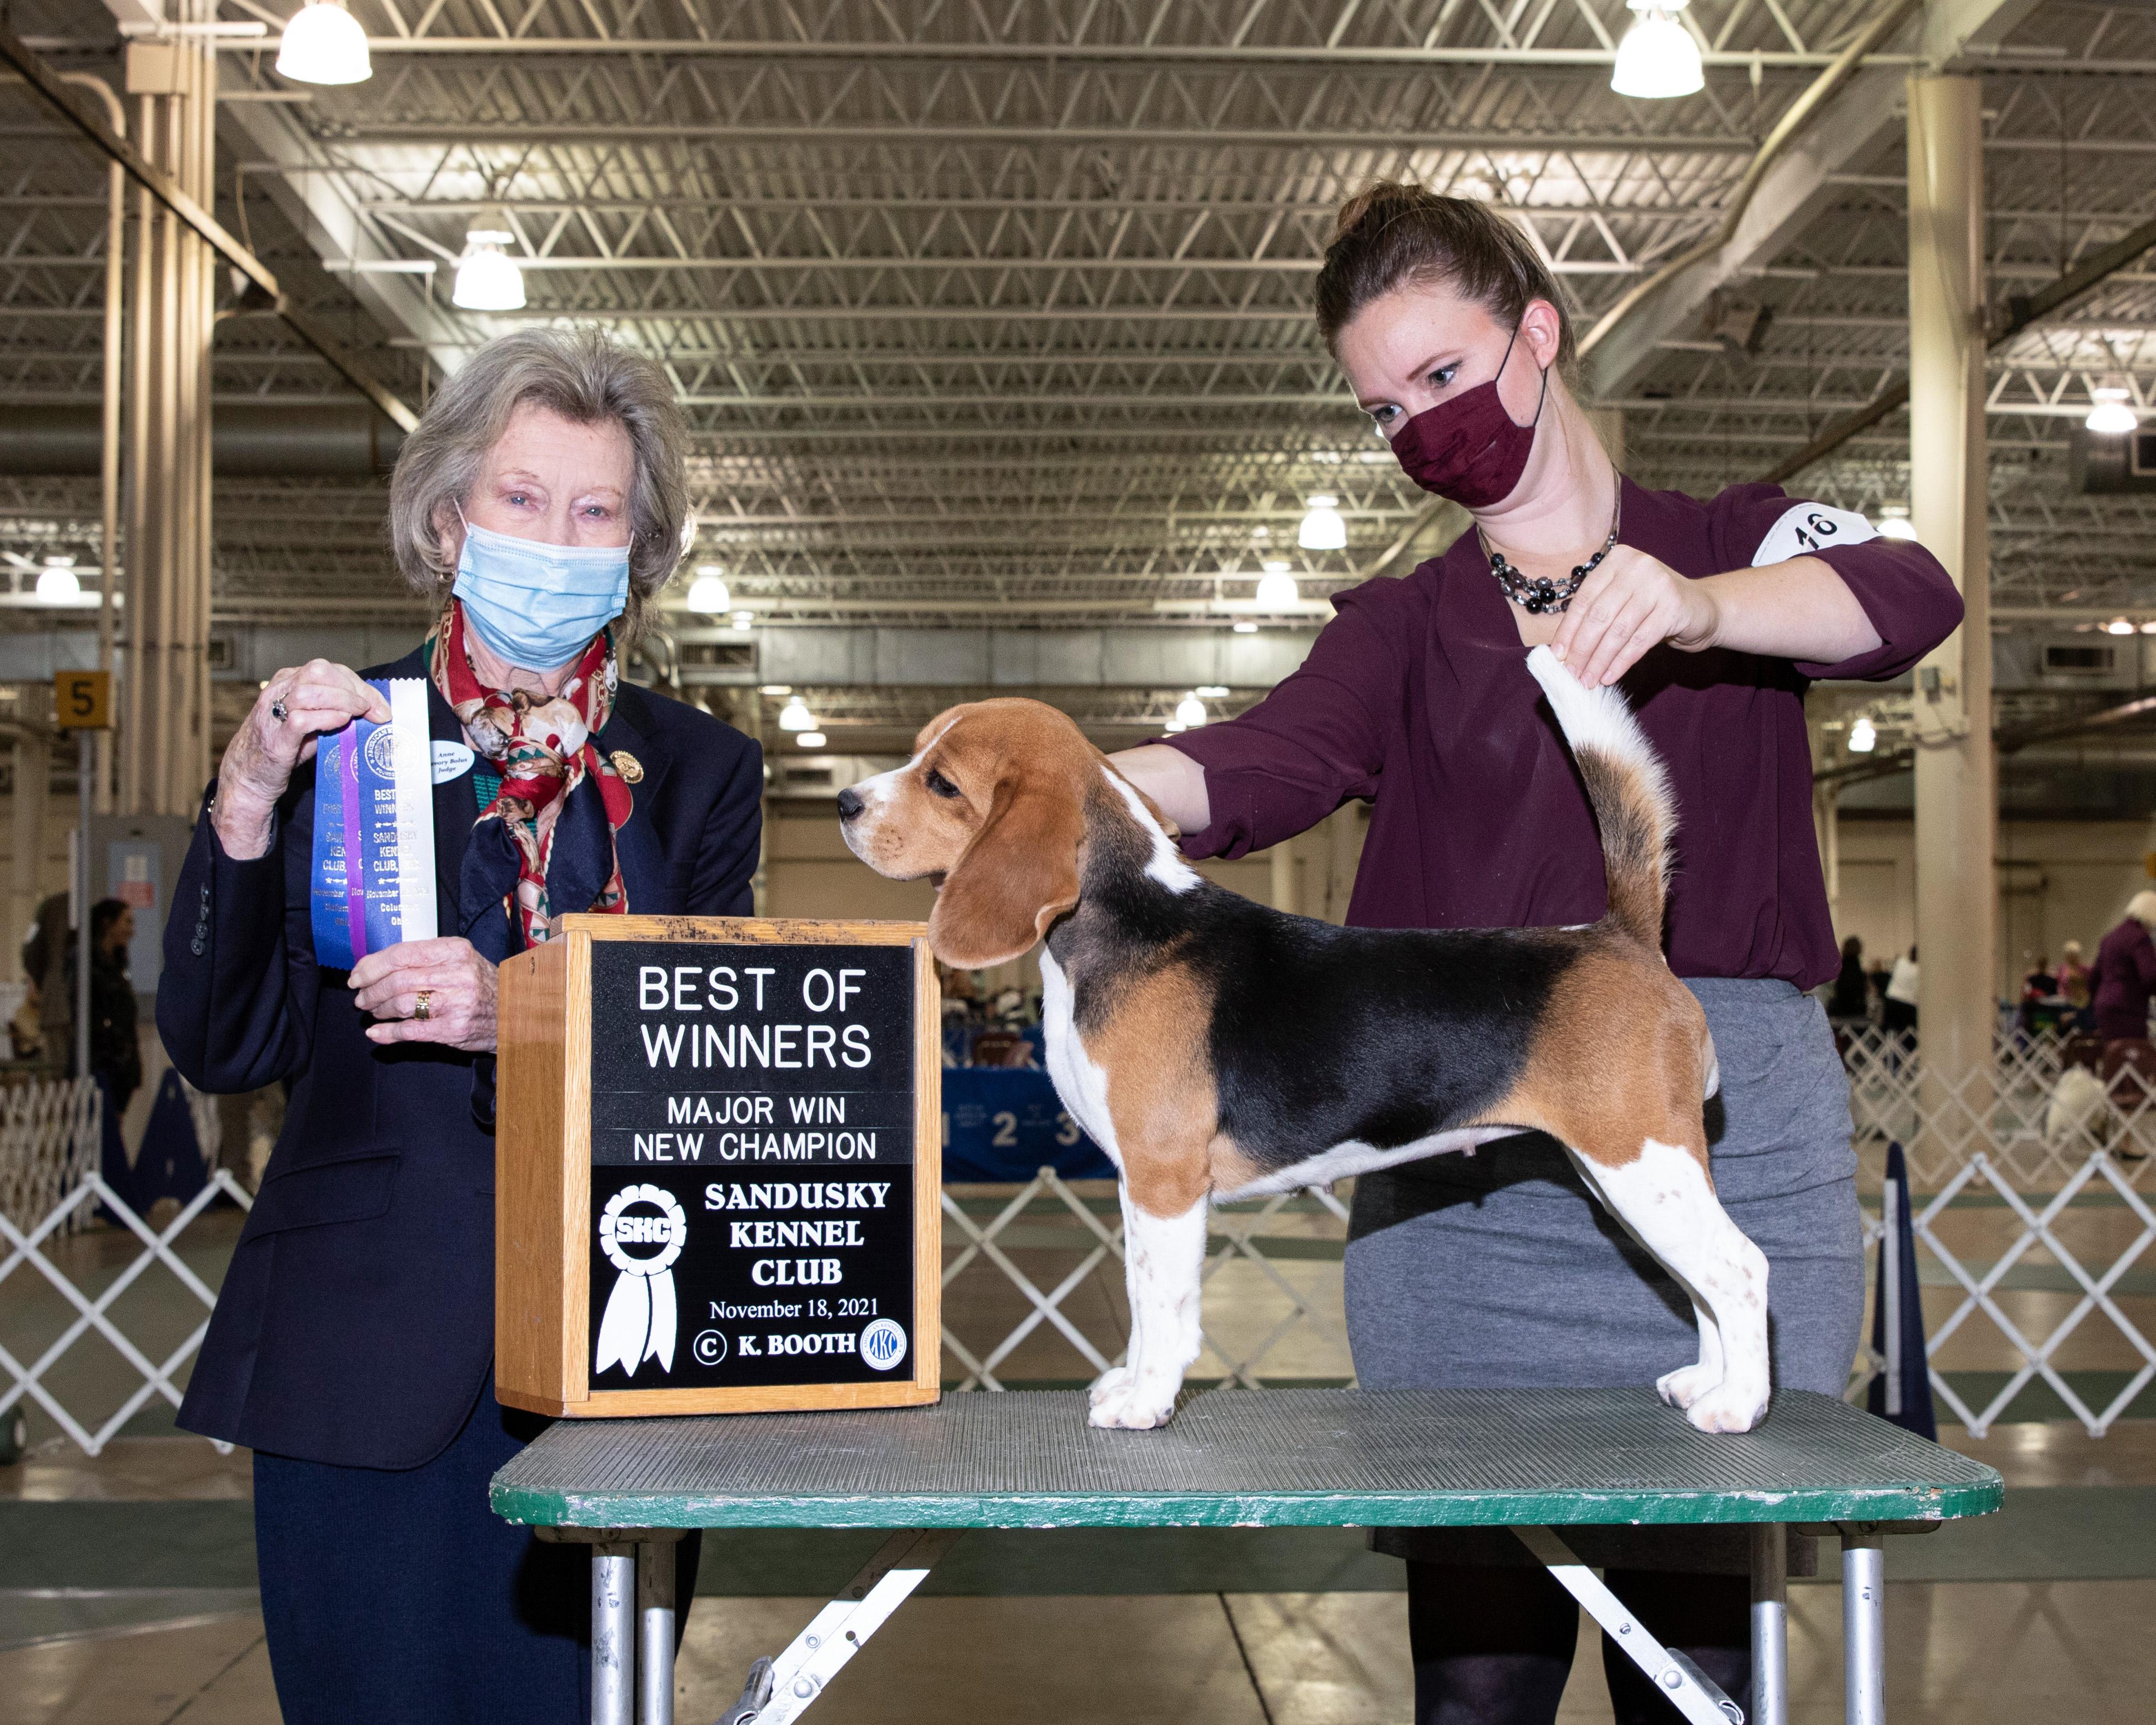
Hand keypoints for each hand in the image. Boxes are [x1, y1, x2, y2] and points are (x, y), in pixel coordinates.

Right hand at [216, 661, 389, 858]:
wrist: (249, 777)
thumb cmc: (285, 747)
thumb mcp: (311, 722)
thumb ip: (333, 710)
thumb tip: (373, 710)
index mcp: (287, 682)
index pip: (327, 669)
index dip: (358, 684)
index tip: (380, 704)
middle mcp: (277, 691)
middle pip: (319, 671)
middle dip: (353, 688)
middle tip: (374, 711)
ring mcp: (273, 713)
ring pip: (309, 690)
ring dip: (343, 700)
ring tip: (361, 715)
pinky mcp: (275, 737)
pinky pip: (301, 719)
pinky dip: (327, 717)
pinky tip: (342, 723)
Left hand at [350, 938, 498, 1053]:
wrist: (514, 1012)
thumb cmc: (479, 984)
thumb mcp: (458, 960)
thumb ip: (423, 959)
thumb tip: (375, 966)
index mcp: (455, 951)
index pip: (402, 954)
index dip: (372, 965)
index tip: (357, 975)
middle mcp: (457, 974)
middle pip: (397, 980)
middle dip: (371, 990)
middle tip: (361, 997)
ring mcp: (456, 1003)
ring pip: (401, 1003)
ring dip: (378, 1009)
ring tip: (373, 1010)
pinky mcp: (454, 1029)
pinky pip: (410, 1030)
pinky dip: (387, 1032)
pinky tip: (376, 1032)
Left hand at [1548, 547, 1720, 688]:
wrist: (1702, 608)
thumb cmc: (1652, 608)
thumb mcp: (1622, 600)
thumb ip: (1596, 614)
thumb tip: (1562, 648)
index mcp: (1618, 559)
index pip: (1584, 598)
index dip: (1568, 629)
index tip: (1557, 656)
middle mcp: (1637, 566)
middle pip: (1599, 615)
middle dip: (1582, 649)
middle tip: (1572, 673)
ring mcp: (1658, 584)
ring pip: (1617, 631)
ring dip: (1599, 660)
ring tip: (1588, 680)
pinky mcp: (1673, 607)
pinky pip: (1639, 642)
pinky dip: (1621, 663)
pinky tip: (1609, 677)